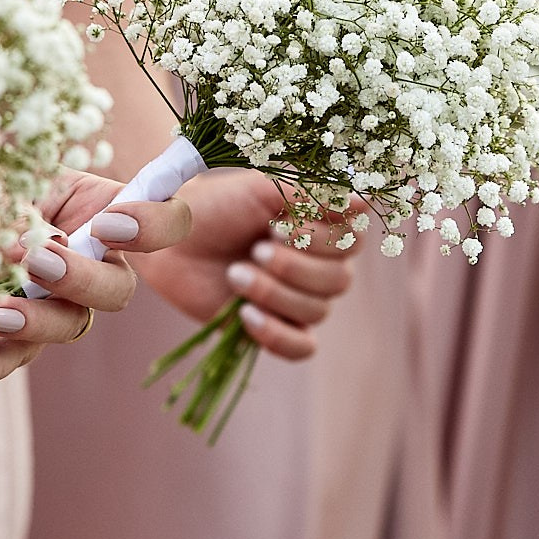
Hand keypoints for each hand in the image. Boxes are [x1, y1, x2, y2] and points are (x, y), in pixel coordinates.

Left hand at [0, 170, 191, 389]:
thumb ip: (13, 209)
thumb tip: (28, 248)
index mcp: (98, 205)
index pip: (161, 219)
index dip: (152, 228)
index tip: (108, 226)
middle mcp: (90, 257)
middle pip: (119, 287)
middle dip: (84, 281)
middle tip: (39, 264)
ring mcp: (56, 300)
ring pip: (74, 325)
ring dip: (37, 322)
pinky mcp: (18, 332)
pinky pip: (18, 356)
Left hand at [138, 169, 356, 360]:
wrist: (172, 239)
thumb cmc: (218, 205)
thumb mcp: (263, 190)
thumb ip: (315, 192)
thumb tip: (366, 200)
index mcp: (321, 227)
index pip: (352, 242)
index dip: (319, 239)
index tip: (276, 225)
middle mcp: (317, 264)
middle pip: (338, 281)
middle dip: (293, 267)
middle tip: (255, 249)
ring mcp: (296, 298)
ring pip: (317, 311)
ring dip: (274, 293)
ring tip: (235, 274)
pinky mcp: (274, 328)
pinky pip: (301, 348)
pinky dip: (277, 335)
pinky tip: (247, 315)